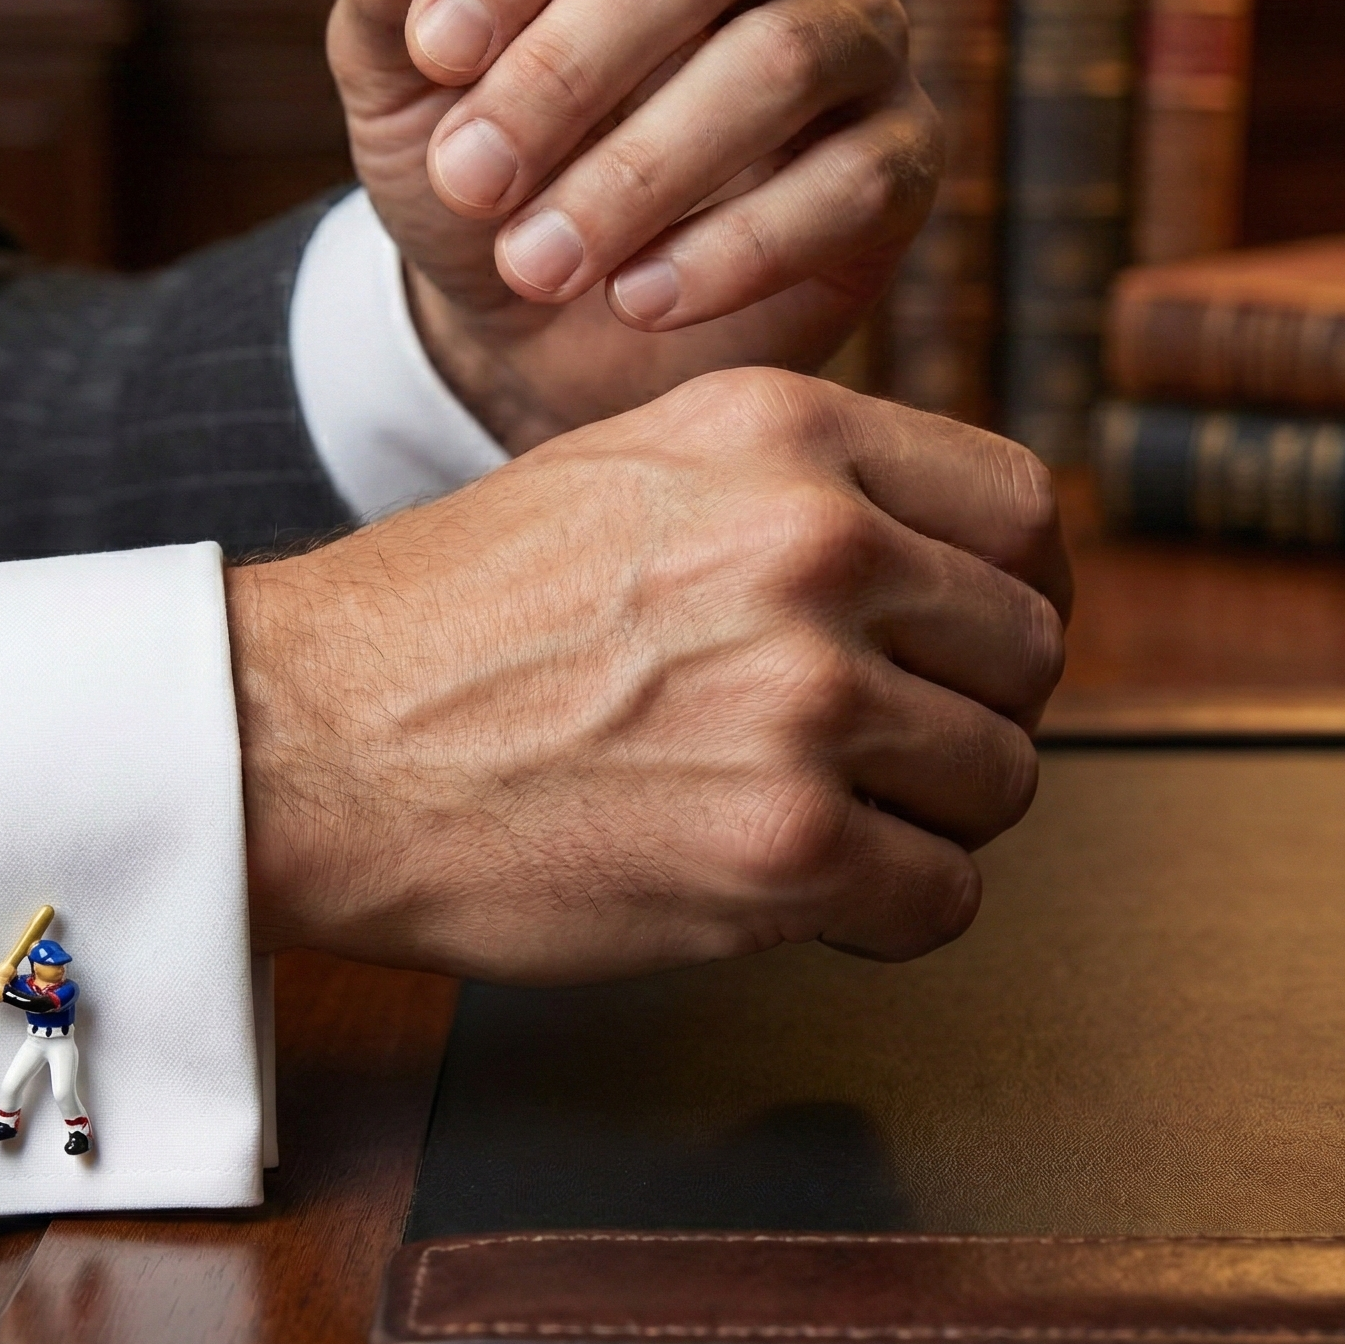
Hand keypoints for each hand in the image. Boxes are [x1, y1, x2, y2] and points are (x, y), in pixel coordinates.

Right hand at [228, 370, 1066, 982]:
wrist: (317, 737)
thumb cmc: (459, 612)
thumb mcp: (637, 469)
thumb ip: (799, 490)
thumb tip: (948, 563)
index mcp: (783, 432)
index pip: (1023, 507)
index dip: (1021, 589)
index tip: (982, 642)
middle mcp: (816, 546)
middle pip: (1027, 650)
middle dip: (973, 711)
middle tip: (886, 748)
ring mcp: (807, 699)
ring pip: (999, 778)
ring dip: (928, 815)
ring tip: (819, 814)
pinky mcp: (785, 849)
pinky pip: (944, 897)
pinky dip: (889, 911)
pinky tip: (800, 887)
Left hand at [327, 0, 939, 453]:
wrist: (550, 325)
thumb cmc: (486, 164)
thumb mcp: (403, 86)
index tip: (435, 53)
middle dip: (567, 70)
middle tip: (469, 181)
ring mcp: (861, 31)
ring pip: (782, 63)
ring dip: (640, 174)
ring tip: (536, 264)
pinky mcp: (904, 155)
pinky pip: (853, 184)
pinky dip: (736, 251)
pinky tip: (638, 301)